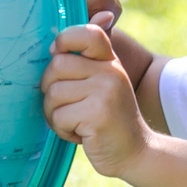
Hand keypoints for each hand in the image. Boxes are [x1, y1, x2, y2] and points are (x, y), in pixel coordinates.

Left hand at [45, 24, 149, 177]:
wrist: (135, 153)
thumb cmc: (109, 120)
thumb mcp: (102, 85)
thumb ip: (85, 63)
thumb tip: (63, 40)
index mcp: (110, 61)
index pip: (87, 33)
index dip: (64, 40)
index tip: (58, 55)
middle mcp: (110, 71)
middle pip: (57, 65)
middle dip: (51, 90)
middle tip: (67, 108)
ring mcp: (105, 91)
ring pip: (53, 93)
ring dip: (55, 115)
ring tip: (75, 123)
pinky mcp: (97, 114)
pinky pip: (58, 116)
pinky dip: (62, 131)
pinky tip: (81, 135)